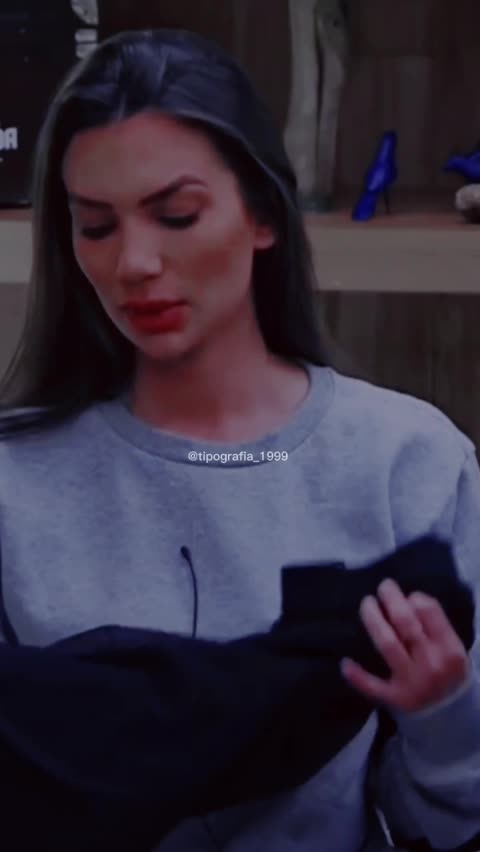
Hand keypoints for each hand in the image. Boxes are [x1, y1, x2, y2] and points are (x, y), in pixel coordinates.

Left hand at [341, 579, 470, 712]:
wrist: (448, 714)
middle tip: (383, 587)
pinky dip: (357, 675)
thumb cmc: (445, 670)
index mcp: (449, 649)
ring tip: (366, 603)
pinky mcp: (395, 699)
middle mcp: (432, 664)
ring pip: (387, 644)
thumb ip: (434, 625)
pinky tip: (345, 662)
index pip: (429, 611)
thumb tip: (407, 598)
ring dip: (373, 620)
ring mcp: (412, 682)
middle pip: (406, 623)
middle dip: (390, 599)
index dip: (414, 598)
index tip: (406, 595)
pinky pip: (372, 685)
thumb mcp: (449, 647)